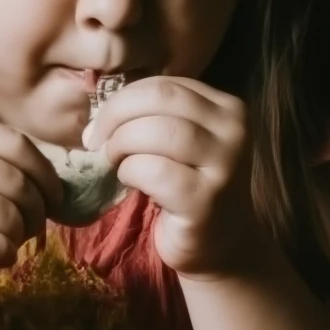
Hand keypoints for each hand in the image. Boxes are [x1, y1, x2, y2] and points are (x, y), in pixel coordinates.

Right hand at [0, 116, 62, 299]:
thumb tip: (51, 177)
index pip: (18, 143)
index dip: (46, 172)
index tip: (55, 195)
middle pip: (21, 182)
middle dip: (37, 210)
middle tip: (31, 229)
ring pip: (13, 217)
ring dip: (18, 237)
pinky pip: (0, 248)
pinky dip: (5, 258)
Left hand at [84, 76, 262, 278]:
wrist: (219, 244)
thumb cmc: (189, 186)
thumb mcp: (180, 140)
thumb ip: (154, 115)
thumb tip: (99, 108)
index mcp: (227, 107)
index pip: (164, 84)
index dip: (123, 98)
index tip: (101, 124)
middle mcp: (233, 130)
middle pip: (159, 99)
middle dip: (115, 115)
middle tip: (96, 141)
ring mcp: (224, 166)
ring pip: (156, 131)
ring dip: (120, 144)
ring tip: (114, 161)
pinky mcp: (205, 200)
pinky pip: (153, 171)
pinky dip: (129, 172)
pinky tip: (129, 182)